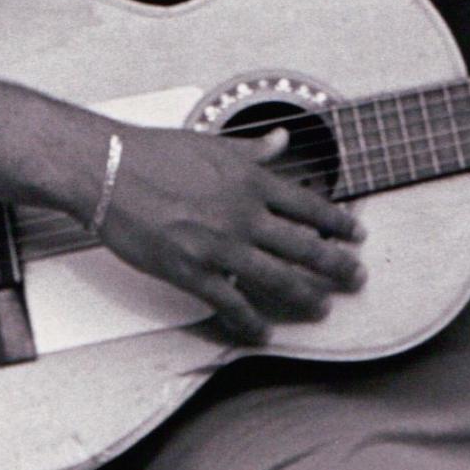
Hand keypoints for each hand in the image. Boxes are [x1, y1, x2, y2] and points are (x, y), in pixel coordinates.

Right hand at [92, 123, 364, 343]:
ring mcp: (220, 246)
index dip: (337, 222)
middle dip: (336, 265)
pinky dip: (252, 321)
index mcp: (251, 181)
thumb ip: (253, 150)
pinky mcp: (192, 272)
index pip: (308, 205)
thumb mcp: (213, 144)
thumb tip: (282, 139)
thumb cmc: (157, 153)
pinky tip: (265, 331)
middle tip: (357, 277)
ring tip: (324, 307)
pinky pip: (231, 303)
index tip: (356, 234)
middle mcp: (243, 214)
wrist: (111, 171)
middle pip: (304, 246)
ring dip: (306, 296)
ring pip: (277, 279)